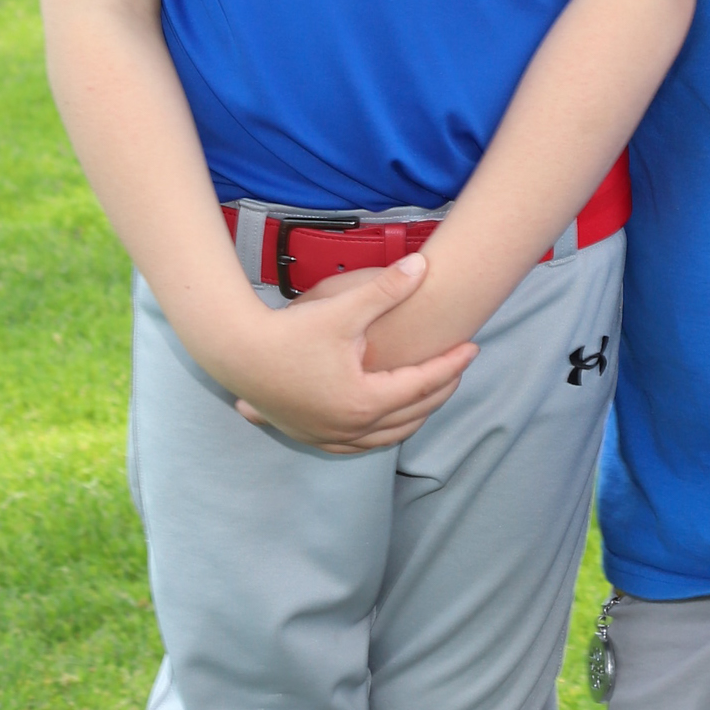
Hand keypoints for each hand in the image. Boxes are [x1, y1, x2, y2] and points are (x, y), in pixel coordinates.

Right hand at [218, 253, 475, 450]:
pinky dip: (382, 433)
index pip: (422, 383)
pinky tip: (387, 421)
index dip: (451, 363)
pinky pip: (359, 444)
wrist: (237, 355)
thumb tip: (422, 265)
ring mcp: (330, 437)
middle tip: (459, 368)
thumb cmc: (288, 332)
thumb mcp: (342, 308)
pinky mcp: (311, 437)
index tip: (472, 347)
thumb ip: (386, 289)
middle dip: (440, 390)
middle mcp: (352, 427)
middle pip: (411, 412)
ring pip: (388, 435)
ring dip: (414, 416)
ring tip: (431, 394)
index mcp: (365, 400)